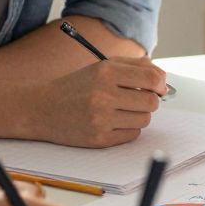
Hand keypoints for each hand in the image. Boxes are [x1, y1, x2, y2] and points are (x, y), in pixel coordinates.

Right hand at [23, 58, 166, 145]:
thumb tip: (162, 79)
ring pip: (144, 120)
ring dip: (138, 115)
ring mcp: (100, 119)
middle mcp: (103, 95)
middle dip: (149, 101)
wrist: (42, 109)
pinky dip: (128, 129)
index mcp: (106, 72)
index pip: (152, 78)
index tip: (158, 87)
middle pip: (151, 102)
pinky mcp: (98, 139)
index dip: (160, 84)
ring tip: (121, 110)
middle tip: (136, 100)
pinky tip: (112, 122)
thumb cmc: (77, 86)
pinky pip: (132, 135)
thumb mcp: (102, 67)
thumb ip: (134, 67)